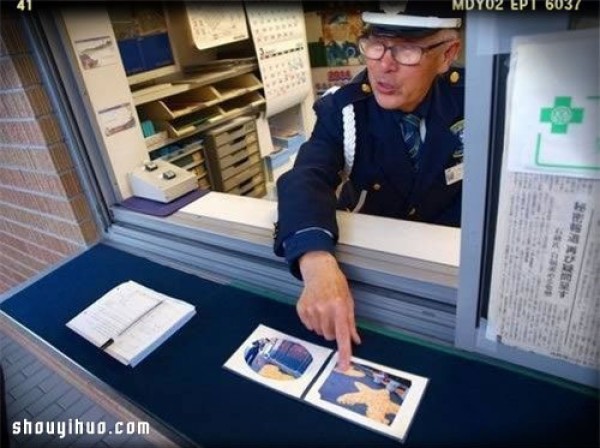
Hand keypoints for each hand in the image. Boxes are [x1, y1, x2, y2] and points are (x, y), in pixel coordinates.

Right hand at [297, 251, 360, 370]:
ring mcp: (311, 309)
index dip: (344, 352)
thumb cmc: (336, 285)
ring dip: (323, 326)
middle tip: (333, 317)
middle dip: (333, 331)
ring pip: (318, 332)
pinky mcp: (301, 309)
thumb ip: (351, 323)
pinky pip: (309, 326)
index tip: (344, 366)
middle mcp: (324, 308)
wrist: (319, 270)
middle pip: (329, 336)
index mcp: (339, 306)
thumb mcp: (349, 301)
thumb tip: (355, 340)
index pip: (342, 335)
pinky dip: (313, 322)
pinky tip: (316, 309)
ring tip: (324, 310)